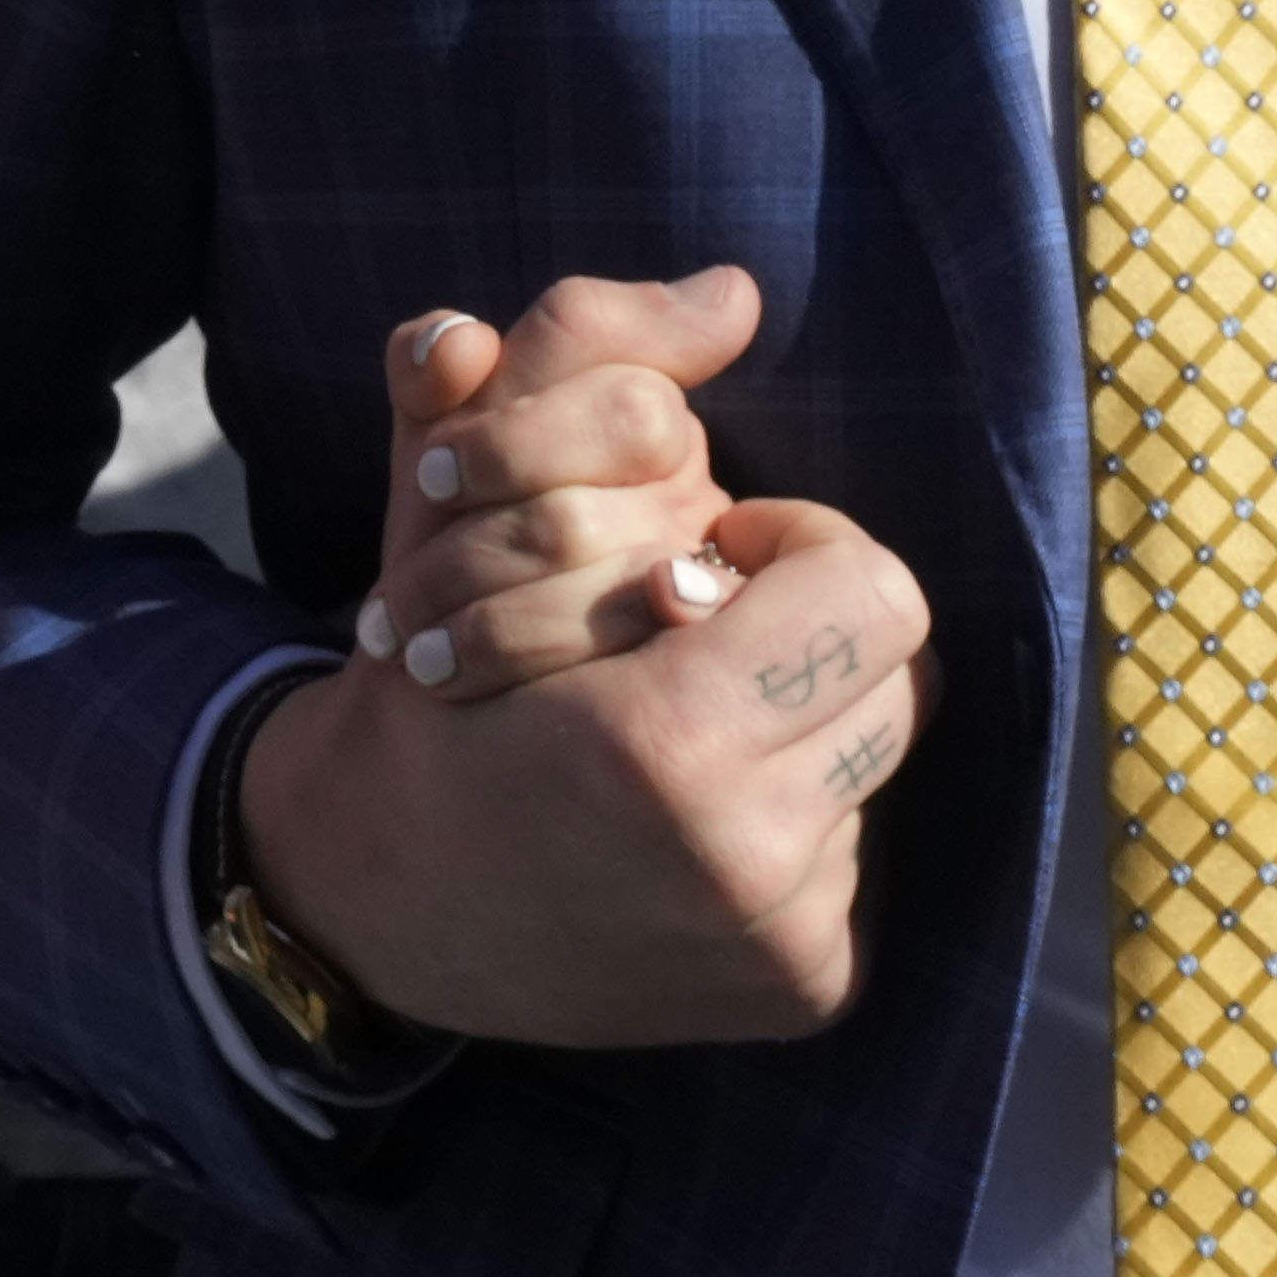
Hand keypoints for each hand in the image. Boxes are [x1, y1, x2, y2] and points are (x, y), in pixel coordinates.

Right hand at [238, 318, 933, 1048]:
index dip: (796, 545)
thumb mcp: (447, 506)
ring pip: (883, 757)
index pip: (873, 590)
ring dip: (804, 720)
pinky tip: (690, 818)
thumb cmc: (419, 687)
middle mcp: (741, 864)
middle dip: (806, 629)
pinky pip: (859, 848)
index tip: (702, 555)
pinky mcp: (803, 989)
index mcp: (662, 746)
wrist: (376, 904)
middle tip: (699, 630)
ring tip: (695, 720)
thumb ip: (564, 365)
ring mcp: (779, 940)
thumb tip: (730, 287)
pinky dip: (791, 814)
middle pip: (901, 675)